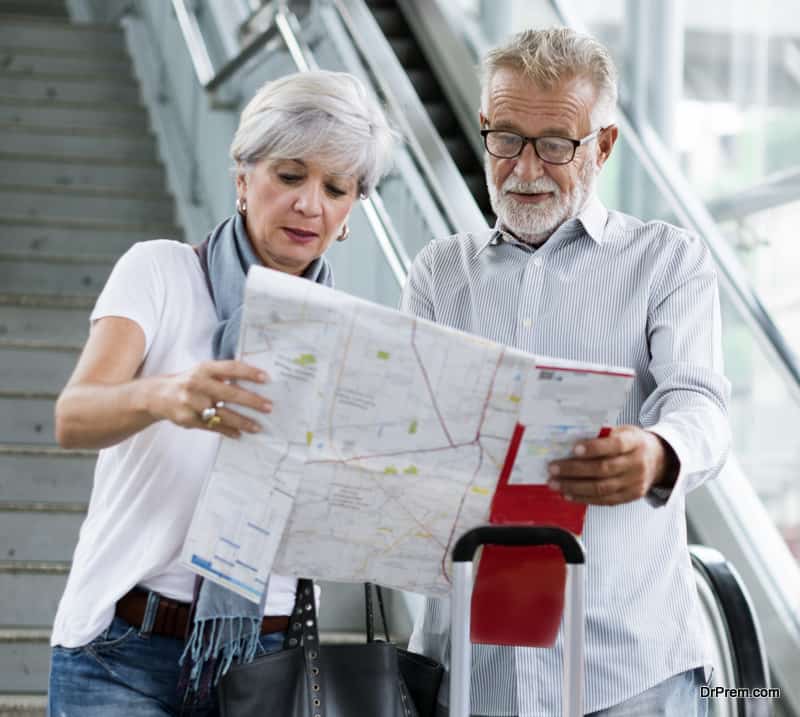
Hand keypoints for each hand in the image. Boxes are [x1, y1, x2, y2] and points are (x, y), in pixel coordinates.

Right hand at [150, 360, 271, 438]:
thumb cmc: (189, 382)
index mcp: (204, 369)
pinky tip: (239, 434)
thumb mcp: (203, 372)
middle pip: (229, 393)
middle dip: (251, 401)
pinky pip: (212, 427)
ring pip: (222, 414)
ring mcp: (191, 403)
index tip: (266, 378)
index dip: (249, 372)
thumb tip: (255, 380)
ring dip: (242, 422)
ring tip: (257, 427)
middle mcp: (197, 384)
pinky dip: (227, 430)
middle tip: (268, 407)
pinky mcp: (187, 419)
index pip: (230, 368)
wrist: (157, 395)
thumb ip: (224, 375)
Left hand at [547, 425, 678, 505]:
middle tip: (553, 468)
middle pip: (603, 469)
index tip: (574, 449)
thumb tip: (569, 442)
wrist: (659, 460)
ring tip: (555, 484)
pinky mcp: (630, 497)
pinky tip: (568, 494)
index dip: (594, 448)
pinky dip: (584, 498)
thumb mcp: (623, 431)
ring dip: (574, 487)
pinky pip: (604, 501)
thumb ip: (603, 436)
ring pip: (601, 488)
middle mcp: (637, 464)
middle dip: (574, 470)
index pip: (615, 445)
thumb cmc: (632, 443)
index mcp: (635, 442)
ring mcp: (635, 483)